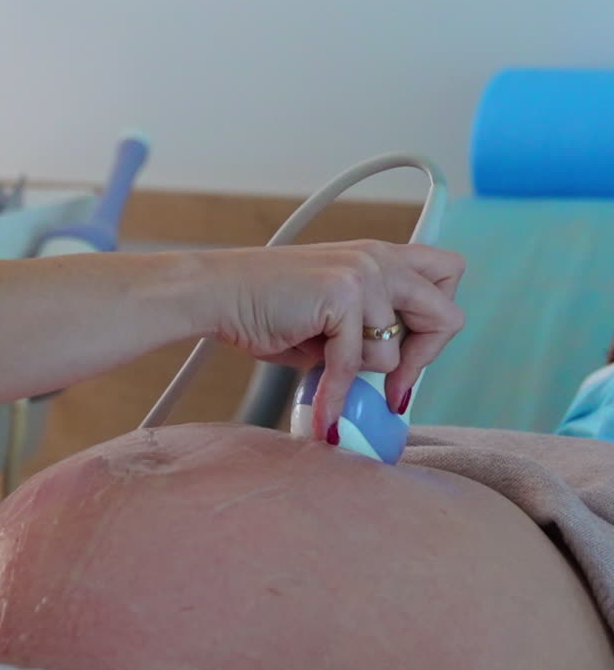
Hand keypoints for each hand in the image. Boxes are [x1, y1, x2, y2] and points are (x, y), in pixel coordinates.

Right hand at [214, 241, 464, 438]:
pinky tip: (325, 414)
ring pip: (395, 350)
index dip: (438, 322)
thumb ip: (372, 330)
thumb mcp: (335, 314)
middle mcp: (378, 257)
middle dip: (424, 359)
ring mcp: (362, 273)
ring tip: (322, 361)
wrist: (219, 293)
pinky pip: (357, 365)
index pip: (450, 273)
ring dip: (361, 370)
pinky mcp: (341, 295)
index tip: (408, 357)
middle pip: (447, 313)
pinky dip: (338, 394)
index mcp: (381, 254)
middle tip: (395, 387)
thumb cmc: (270, 309)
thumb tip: (403, 379)